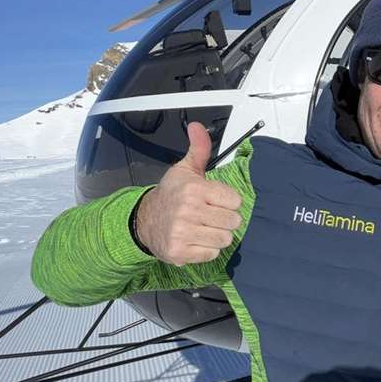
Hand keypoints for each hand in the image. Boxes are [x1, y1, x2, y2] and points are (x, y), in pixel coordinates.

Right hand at [133, 122, 242, 264]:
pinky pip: (212, 254)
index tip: (216, 200)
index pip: (235, 200)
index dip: (228, 201)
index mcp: (193, 189)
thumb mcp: (185, 169)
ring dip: (217, 235)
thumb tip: (197, 127)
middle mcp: (188, 211)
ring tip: (203, 227)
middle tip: (209, 215)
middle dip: (224, 219)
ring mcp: (182, 233)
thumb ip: (199, 149)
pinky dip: (207, 249)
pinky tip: (196, 239)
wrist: (145, 220)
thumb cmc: (171, 195)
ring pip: (224, 239)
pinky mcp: (180, 252)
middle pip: (233, 221)